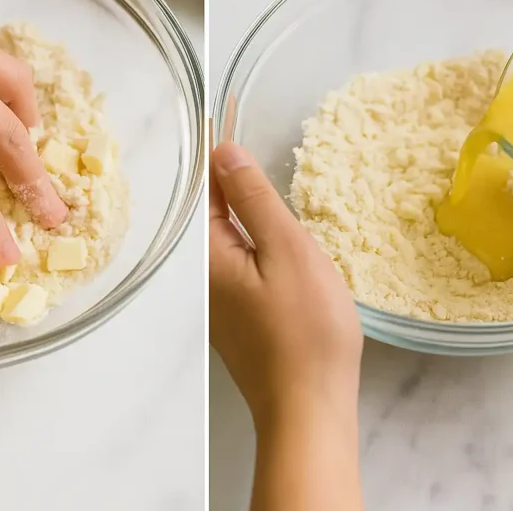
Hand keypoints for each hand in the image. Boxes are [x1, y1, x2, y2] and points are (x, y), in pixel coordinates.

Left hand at [209, 142, 361, 417]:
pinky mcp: (240, 313)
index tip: (224, 103)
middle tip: (235, 119)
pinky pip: (240, 255)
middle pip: (211, 205)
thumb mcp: (287, 250)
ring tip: (251, 160)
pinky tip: (268, 221)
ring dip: (238, 196)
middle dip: (224, 165)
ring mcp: (220, 297)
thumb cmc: (304, 330)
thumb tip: (225, 152)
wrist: (309, 408)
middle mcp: (203, 274)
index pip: (206, 182)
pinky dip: (251, 229)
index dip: (217, 141)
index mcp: (207, 253)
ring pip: (226, 232)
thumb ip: (255, 199)